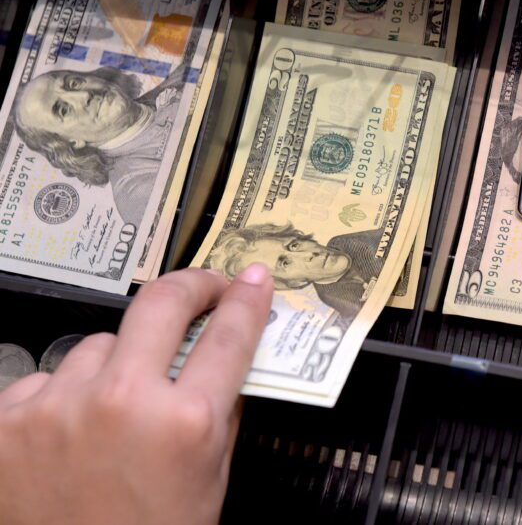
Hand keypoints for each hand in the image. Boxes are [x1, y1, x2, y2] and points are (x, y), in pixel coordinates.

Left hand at [0, 264, 272, 524]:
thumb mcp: (208, 483)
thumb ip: (220, 415)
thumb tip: (229, 356)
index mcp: (185, 423)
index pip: (229, 335)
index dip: (247, 299)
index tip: (254, 280)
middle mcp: (122, 402)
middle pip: (161, 304)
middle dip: (190, 286)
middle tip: (202, 288)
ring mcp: (58, 407)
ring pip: (97, 346)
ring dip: (114, 365)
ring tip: (113, 412)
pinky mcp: (7, 420)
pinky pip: (46, 381)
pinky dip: (62, 399)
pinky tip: (68, 436)